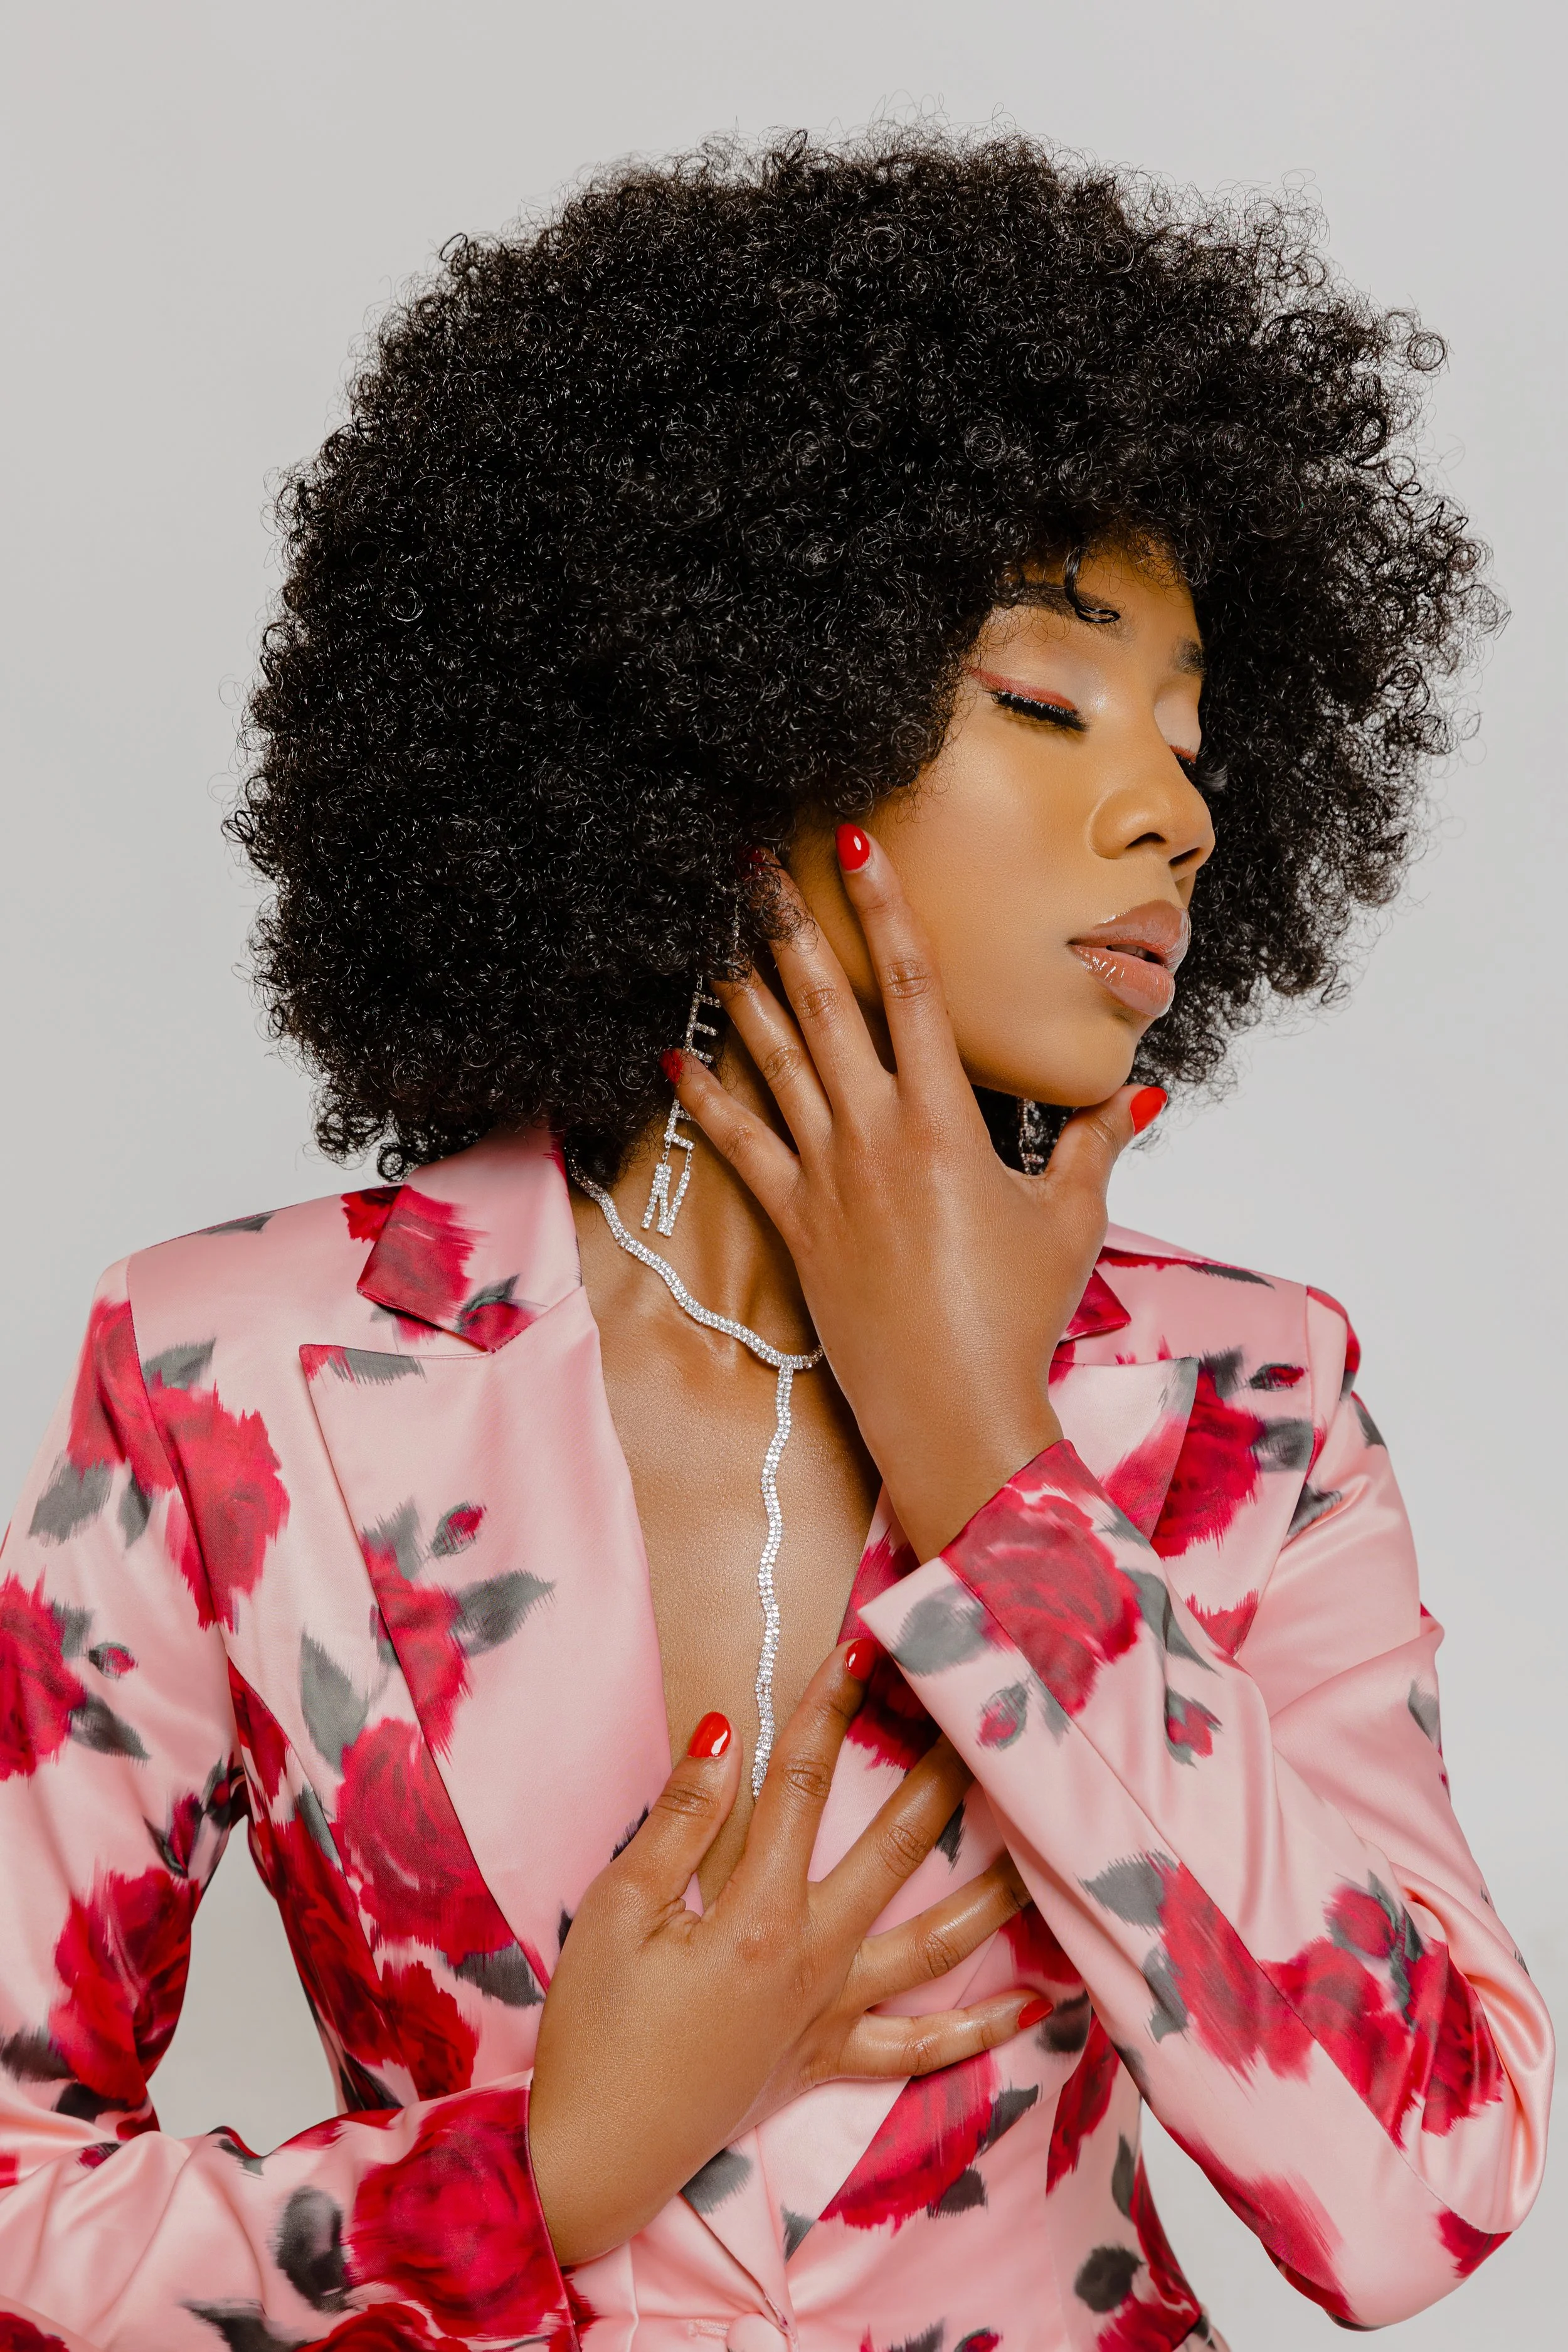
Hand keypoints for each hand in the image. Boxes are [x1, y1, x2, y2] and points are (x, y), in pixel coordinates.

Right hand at [527, 1641, 1039, 2266]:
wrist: (593, 2157)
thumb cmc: (594, 2033)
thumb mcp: (616, 1914)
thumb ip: (679, 1825)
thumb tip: (722, 1735)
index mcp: (757, 1915)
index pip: (799, 1785)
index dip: (828, 1707)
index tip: (862, 1645)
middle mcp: (812, 1959)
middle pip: (894, 1850)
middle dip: (940, 1776)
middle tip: (983, 1719)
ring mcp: (829, 2013)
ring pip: (935, 1945)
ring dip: (993, 1891)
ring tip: (1046, 1847)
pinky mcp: (825, 2059)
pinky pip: (918, 2046)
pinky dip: (979, 2028)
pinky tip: (1035, 2003)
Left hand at [673, 828, 1159, 1558]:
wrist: (953, 1410)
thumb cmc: (1015, 1316)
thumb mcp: (1071, 1219)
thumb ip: (1094, 1143)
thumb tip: (1131, 1090)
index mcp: (946, 1122)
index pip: (913, 989)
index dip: (883, 909)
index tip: (855, 845)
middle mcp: (875, 1135)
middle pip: (826, 1007)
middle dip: (790, 929)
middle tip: (755, 867)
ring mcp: (826, 1178)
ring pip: (775, 1063)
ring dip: (743, 992)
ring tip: (712, 932)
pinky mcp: (795, 1223)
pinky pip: (740, 1146)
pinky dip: (707, 1098)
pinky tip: (674, 1056)